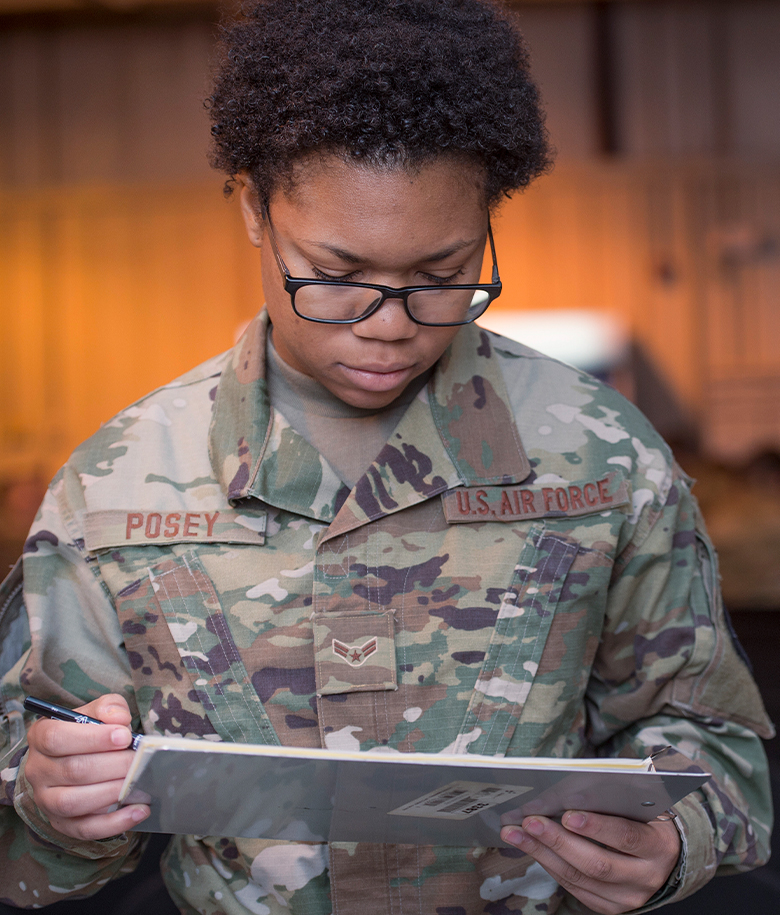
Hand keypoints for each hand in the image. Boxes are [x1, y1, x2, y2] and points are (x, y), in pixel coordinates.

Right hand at [24, 694, 149, 840]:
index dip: (93, 738)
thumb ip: (109, 708)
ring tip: (136, 782)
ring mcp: (46, 800)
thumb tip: (119, 718)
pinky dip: (114, 823)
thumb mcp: (97, 711)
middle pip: (72, 770)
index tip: (124, 736)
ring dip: (111, 792)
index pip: (57, 738)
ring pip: (73, 802)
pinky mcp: (61, 823)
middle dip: (112, 765)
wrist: (76, 758)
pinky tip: (139, 810)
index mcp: (41, 736)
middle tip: (138, 760)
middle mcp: (38, 770)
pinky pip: (84, 829)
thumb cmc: (89, 732)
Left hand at [500, 810, 680, 914]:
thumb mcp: (640, 806)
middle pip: (597, 863)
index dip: (596, 827)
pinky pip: (575, 888)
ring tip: (516, 833)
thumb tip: (568, 791)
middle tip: (530, 821)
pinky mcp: (610, 906)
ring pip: (580, 878)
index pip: (626, 837)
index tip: (567, 814)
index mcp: (658, 846)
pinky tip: (532, 848)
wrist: (665, 860)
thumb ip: (613, 800)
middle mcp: (646, 877)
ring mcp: (628, 897)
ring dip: (543, 853)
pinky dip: (550, 865)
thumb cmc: (645, 820)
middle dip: (558, 841)